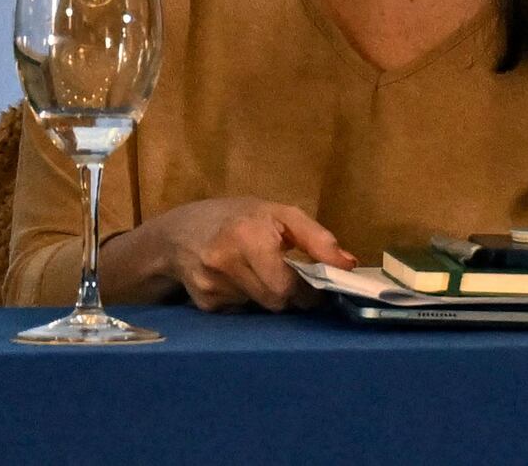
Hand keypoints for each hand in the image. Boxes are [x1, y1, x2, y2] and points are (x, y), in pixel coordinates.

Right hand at [92, 196, 342, 310]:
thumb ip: (316, 238)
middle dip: (288, 295)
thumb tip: (348, 264)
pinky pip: (242, 313)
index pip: (288, 285)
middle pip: (275, 301)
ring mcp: (210, 286)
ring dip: (267, 297)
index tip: (314, 288)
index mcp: (248, 236)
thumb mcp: (279, 214)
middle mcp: (225, 262)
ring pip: (260, 308)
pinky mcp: (204, 305)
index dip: (307, 291)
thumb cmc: (239, 217)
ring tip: (257, 274)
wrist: (180, 231)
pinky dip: (247, 302)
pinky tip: (237, 283)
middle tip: (288, 279)